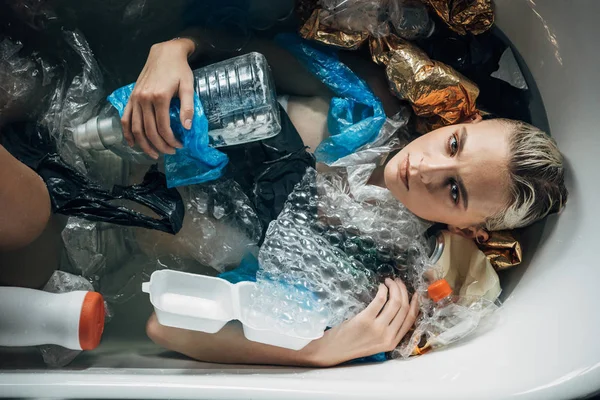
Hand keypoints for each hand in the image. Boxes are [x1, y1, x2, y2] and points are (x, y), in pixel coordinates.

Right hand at [121, 39, 195, 158]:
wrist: (165, 53)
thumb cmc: (179, 69)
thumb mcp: (188, 87)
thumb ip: (188, 107)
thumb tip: (187, 127)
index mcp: (159, 97)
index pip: (163, 128)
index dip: (171, 140)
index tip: (179, 146)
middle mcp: (144, 99)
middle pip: (149, 131)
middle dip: (160, 146)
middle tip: (170, 152)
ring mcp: (135, 99)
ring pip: (136, 128)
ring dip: (144, 144)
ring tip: (154, 154)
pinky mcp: (131, 97)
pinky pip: (125, 118)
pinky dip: (127, 132)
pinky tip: (132, 143)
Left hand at [309, 278, 418, 366]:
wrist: (333, 350)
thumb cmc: (353, 343)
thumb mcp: (376, 341)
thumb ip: (388, 329)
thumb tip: (396, 307)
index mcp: (393, 342)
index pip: (410, 320)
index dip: (415, 304)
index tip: (414, 293)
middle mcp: (388, 336)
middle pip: (404, 308)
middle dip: (403, 291)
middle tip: (397, 282)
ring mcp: (377, 329)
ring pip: (395, 303)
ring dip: (394, 288)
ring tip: (389, 281)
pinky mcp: (365, 320)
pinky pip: (380, 300)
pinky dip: (383, 290)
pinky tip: (380, 286)